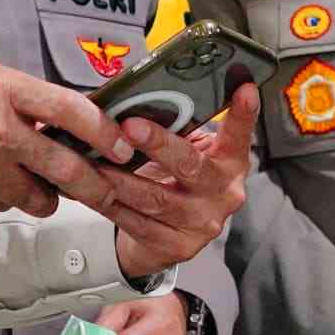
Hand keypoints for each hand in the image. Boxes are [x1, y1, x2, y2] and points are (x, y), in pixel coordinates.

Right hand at [0, 60, 111, 212]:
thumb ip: (15, 100)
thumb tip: (55, 120)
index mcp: (2, 89)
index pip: (73, 111)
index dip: (105, 133)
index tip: (123, 146)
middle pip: (66, 167)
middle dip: (94, 186)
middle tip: (106, 191)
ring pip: (33, 197)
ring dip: (44, 199)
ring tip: (40, 190)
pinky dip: (0, 199)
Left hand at [95, 84, 257, 280]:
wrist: (168, 238)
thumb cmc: (176, 180)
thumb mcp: (188, 151)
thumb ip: (180, 128)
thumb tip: (142, 94)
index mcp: (231, 163)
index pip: (239, 135)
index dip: (244, 114)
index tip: (244, 88)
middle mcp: (223, 194)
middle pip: (190, 166)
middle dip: (158, 144)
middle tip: (129, 126)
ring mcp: (202, 224)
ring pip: (155, 198)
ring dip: (120, 178)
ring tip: (94, 159)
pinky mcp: (176, 246)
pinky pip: (135, 222)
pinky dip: (109, 203)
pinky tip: (89, 188)